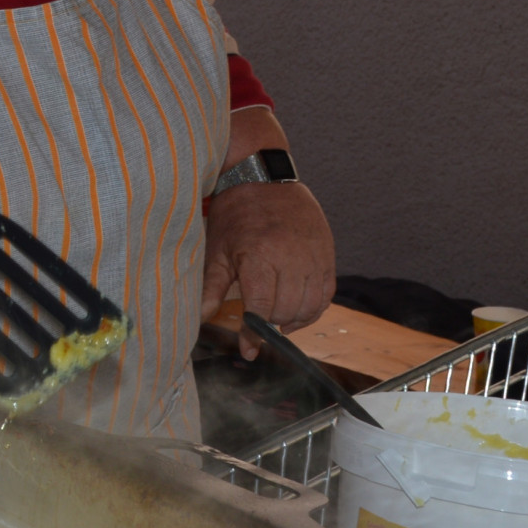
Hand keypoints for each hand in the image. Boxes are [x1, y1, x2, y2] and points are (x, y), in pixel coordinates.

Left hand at [199, 181, 335, 356]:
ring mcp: (313, 255)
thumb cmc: (235, 214)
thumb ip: (212, 287)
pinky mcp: (327, 253)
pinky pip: (326, 293)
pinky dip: (314, 308)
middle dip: (270, 325)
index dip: (253, 334)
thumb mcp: (217, 249)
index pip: (260, 308)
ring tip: (276, 319)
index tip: (248, 349)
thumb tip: (200, 318)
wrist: (263, 178)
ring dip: (292, 319)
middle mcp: (291, 258)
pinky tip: (298, 311)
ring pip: (309, 306)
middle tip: (257, 325)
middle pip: (286, 311)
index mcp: (260, 257)